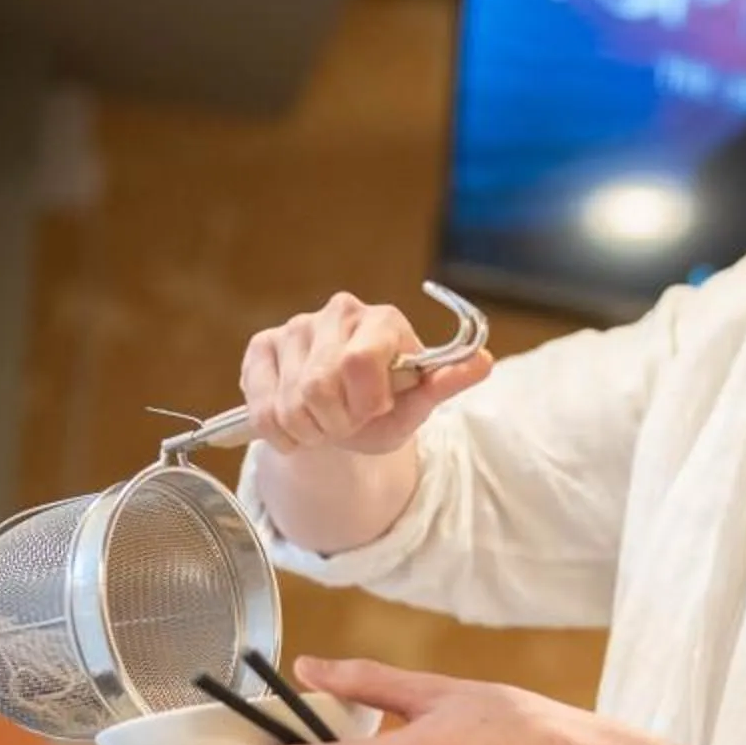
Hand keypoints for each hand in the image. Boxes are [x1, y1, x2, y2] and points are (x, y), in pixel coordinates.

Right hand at [239, 293, 492, 459]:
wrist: (341, 418)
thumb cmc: (383, 408)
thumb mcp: (416, 405)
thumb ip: (446, 384)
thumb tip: (484, 362)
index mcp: (383, 319)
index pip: (359, 362)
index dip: (364, 402)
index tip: (375, 410)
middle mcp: (337, 312)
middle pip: (320, 386)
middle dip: (337, 423)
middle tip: (348, 423)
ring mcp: (294, 327)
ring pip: (289, 403)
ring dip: (310, 430)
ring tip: (325, 423)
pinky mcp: (261, 348)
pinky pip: (261, 408)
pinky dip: (281, 433)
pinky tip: (297, 424)